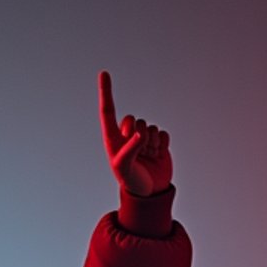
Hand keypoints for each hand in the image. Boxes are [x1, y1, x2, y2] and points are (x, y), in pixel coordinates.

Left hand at [99, 70, 172, 196]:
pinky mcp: (158, 141)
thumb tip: (138, 133)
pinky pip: (162, 133)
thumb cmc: (132, 183)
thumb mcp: (125, 169)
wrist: (151, 193)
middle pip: (133, 120)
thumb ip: (130, 150)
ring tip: (147, 157)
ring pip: (149, 127)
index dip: (106, 92)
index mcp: (113, 140)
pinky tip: (157, 155)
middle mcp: (127, 136)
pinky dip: (162, 145)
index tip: (104, 73)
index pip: (108, 112)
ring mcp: (143, 137)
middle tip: (137, 151)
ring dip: (150, 143)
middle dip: (137, 133)